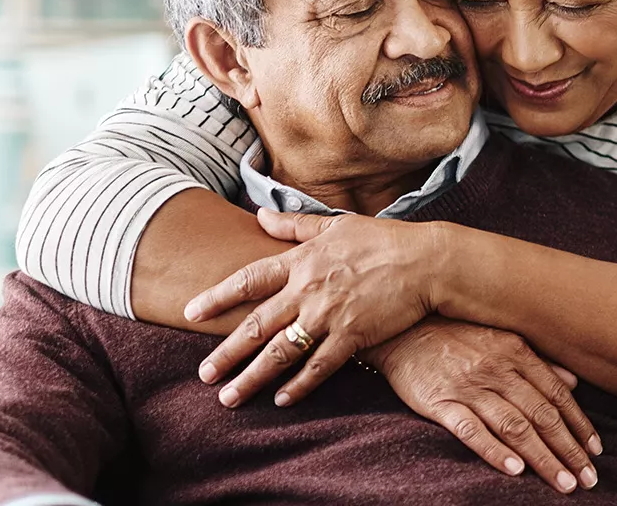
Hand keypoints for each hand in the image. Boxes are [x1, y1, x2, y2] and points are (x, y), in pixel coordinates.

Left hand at [190, 210, 447, 407]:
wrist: (426, 262)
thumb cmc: (382, 240)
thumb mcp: (335, 224)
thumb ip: (294, 225)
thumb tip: (260, 215)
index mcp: (301, 261)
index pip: (249, 280)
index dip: (217, 297)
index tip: (191, 312)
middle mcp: (308, 290)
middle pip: (257, 325)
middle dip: (227, 353)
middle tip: (203, 374)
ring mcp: (329, 316)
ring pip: (281, 352)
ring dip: (252, 377)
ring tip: (229, 397)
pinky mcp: (353, 336)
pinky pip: (319, 367)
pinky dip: (299, 385)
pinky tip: (281, 400)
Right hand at [362, 317, 602, 493]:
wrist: (400, 329)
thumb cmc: (454, 335)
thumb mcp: (500, 338)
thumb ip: (537, 361)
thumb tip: (574, 382)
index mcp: (516, 352)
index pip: (557, 395)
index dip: (580, 424)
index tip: (596, 451)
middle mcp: (497, 370)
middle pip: (542, 415)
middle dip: (569, 449)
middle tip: (589, 479)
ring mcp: (469, 387)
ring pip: (515, 427)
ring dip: (543, 458)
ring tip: (563, 483)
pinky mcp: (440, 402)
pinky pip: (472, 430)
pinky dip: (495, 451)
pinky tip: (515, 470)